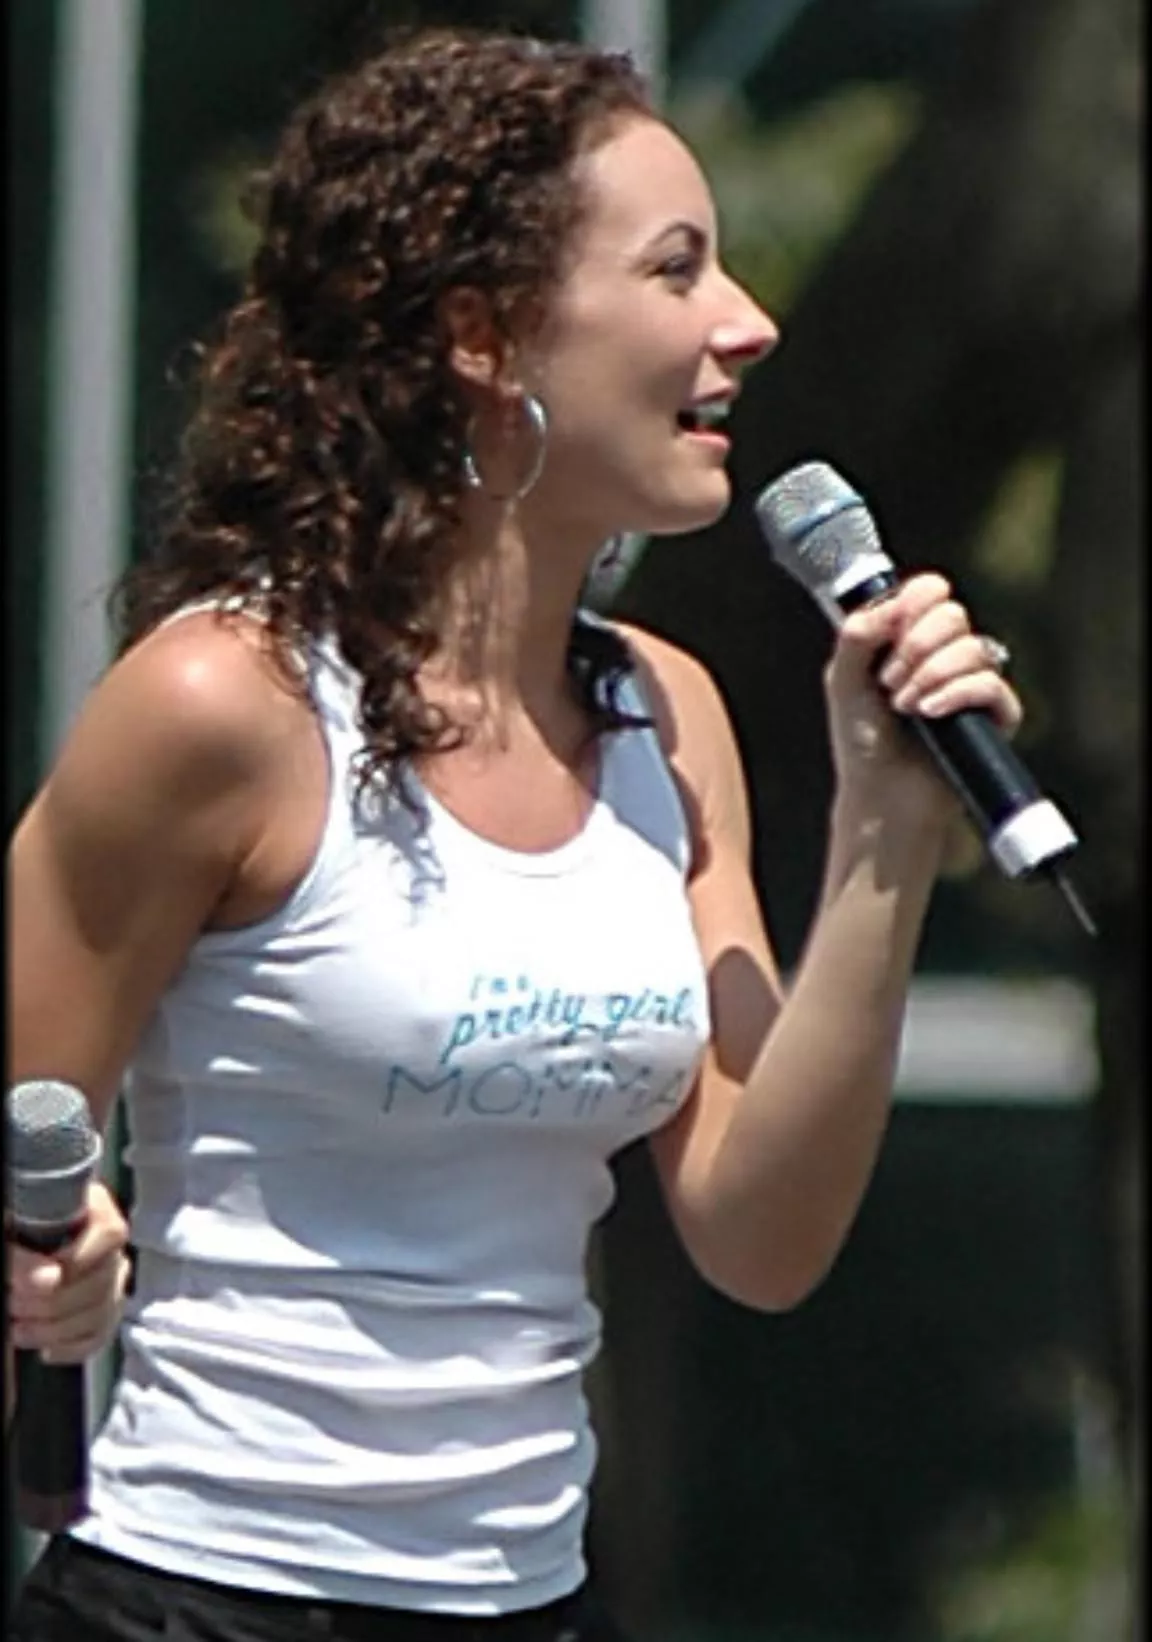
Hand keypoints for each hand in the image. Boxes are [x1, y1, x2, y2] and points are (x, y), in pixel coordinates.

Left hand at [7, 1180, 130, 1365]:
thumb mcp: (12, 1227)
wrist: (22, 1253)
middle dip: (52, 1302)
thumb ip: (24, 1251)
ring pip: (102, 1313)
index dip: (76, 1259)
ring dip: (56, 1329)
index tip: (29, 1277)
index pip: (110, 1234)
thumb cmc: (16, 1229)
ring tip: (19, 1328)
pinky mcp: (105, 1309)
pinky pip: (101, 1334)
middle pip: (104, 1281)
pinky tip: (46, 1349)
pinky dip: (72, 1347)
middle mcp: (110, 1244)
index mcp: (96, 1209)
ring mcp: (113, 1277)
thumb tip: (47, 1280)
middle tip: (13, 1303)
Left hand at [823, 572, 1022, 829]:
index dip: (915, 600)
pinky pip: (989, 684)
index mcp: (911, 637)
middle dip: (915, 646)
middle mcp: (947, 653)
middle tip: (888, 681)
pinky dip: (955, 694)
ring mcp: (976, 681)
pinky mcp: (997, 714)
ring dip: (929, 675)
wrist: (882, 794)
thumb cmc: (862, 740)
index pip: (930, 592)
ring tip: (903, 707)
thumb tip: (895, 603)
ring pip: (972, 647)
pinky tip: (929, 713)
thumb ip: (858, 634)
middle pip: (952, 614)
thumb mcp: (844, 680)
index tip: (893, 627)